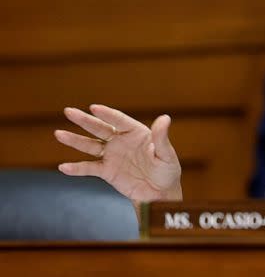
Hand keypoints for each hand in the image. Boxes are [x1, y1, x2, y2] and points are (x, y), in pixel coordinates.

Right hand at [54, 104, 181, 201]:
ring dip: (75, 140)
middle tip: (68, 111)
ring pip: (90, 145)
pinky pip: (89, 168)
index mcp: (136, 132)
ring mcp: (112, 155)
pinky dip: (77, 168)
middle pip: (100, 128)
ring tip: (59, 134)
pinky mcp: (107, 171)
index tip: (93, 107)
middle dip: (84, 120)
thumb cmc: (167, 171)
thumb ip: (161, 138)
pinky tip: (64, 167)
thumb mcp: (166, 154)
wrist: (160, 193)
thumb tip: (165, 118)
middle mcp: (121, 141)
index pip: (119, 120)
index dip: (107, 114)